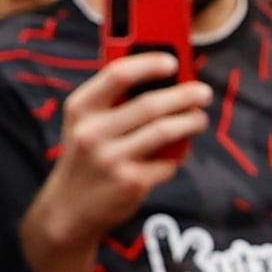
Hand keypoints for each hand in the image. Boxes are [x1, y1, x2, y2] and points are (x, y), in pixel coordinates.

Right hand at [28, 51, 213, 253]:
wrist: (68, 210)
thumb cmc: (86, 157)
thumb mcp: (85, 124)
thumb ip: (114, 101)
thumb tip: (166, 79)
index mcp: (80, 108)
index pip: (118, 74)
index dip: (149, 63)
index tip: (174, 61)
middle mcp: (93, 132)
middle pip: (150, 104)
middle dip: (185, 96)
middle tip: (204, 93)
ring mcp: (111, 159)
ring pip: (165, 131)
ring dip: (191, 122)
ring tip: (200, 119)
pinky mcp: (131, 183)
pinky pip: (167, 162)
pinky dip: (176, 156)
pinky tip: (176, 153)